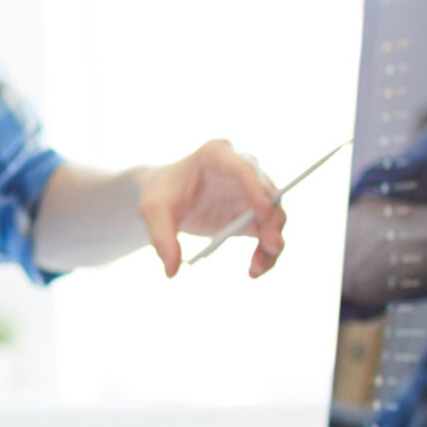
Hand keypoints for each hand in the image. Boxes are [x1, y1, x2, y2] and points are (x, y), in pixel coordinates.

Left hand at [138, 139, 284, 278]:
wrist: (166, 198)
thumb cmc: (161, 194)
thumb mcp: (152, 211)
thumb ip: (162, 237)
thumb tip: (172, 271)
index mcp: (216, 155)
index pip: (242, 167)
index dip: (256, 187)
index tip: (263, 211)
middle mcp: (240, 170)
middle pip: (267, 192)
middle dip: (272, 220)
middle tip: (272, 246)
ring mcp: (249, 192)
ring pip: (273, 215)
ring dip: (271, 241)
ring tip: (256, 268)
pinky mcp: (251, 213)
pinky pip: (267, 232)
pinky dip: (265, 252)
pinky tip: (254, 270)